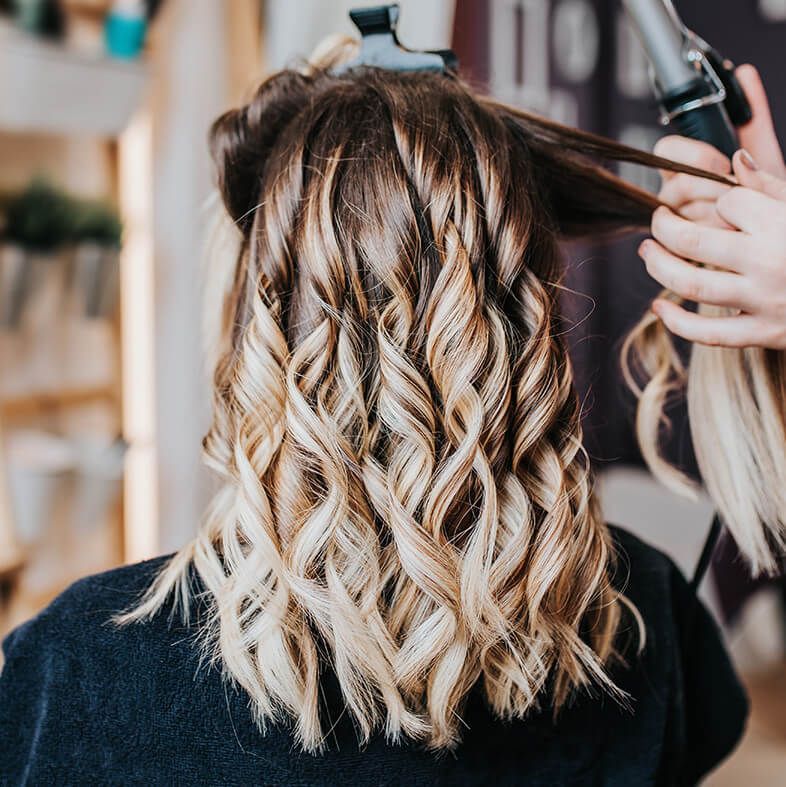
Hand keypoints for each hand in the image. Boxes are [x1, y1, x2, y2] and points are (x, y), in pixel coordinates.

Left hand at [638, 65, 785, 347]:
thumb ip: (770, 187)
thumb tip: (736, 160)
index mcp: (782, 224)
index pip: (726, 203)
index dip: (718, 200)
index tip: (720, 207)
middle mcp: (770, 261)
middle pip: (693, 240)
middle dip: (664, 227)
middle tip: (657, 220)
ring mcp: (764, 300)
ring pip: (692, 283)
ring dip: (658, 267)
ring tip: (647, 252)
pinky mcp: (763, 333)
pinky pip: (708, 333)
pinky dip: (677, 322)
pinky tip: (658, 307)